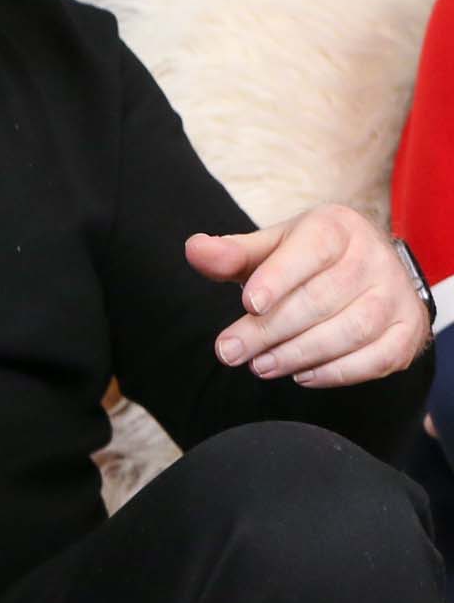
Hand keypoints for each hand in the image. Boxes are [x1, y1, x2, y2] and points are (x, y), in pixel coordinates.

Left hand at [192, 206, 430, 388]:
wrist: (366, 269)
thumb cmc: (305, 259)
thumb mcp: (269, 248)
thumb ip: (232, 253)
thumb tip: (195, 250)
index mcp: (338, 227)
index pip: (310, 250)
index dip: (279, 278)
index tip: (248, 304)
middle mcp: (375, 258)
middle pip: (322, 298)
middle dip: (270, 330)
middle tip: (230, 352)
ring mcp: (396, 295)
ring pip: (351, 330)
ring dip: (300, 354)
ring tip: (259, 366)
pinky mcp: (408, 331)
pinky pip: (377, 358)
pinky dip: (337, 372)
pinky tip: (301, 375)